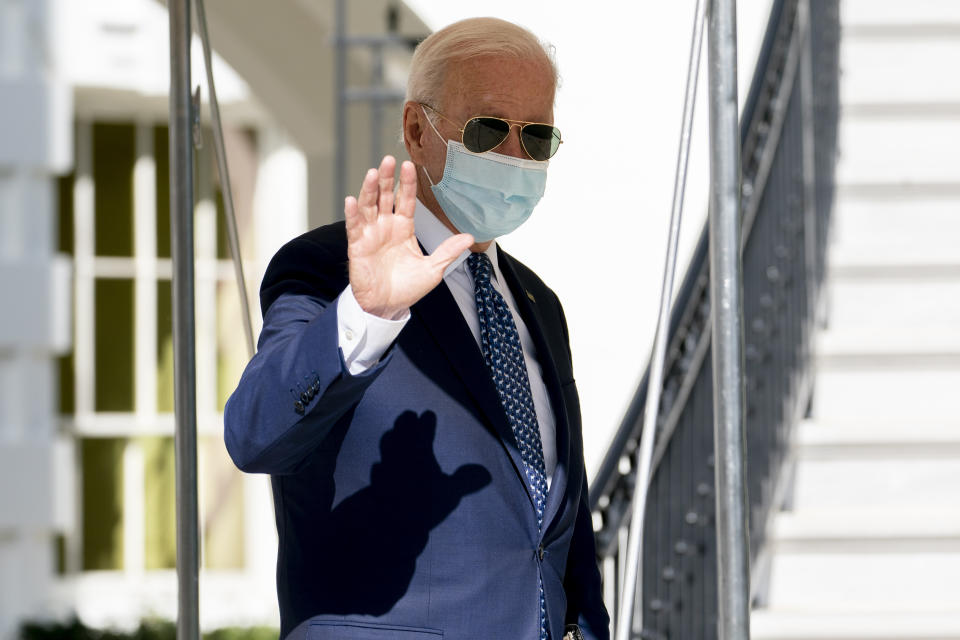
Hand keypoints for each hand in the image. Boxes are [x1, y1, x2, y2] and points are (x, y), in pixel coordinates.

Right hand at [345, 156, 472, 318]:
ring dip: (370, 189)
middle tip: (389, 160)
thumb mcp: (433, 269)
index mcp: (403, 229)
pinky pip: (354, 227)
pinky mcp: (357, 246)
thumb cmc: (407, 287)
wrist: (387, 306)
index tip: (409, 165)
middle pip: (385, 197)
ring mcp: (370, 234)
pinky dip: (353, 213)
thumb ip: (448, 251)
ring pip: (369, 206)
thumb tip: (470, 237)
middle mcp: (386, 227)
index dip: (407, 183)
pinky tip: (353, 200)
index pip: (405, 201)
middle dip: (387, 178)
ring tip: (374, 173)